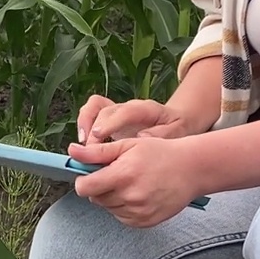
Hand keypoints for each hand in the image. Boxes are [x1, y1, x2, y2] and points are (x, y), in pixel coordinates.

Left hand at [68, 137, 205, 227]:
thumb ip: (97, 152)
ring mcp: (138, 212)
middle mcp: (129, 197)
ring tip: (132, 183)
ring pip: (109, 208)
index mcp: (122, 175)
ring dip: (113, 198)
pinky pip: (122, 217)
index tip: (90, 175)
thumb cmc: (159, 153)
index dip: (84, 181)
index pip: (85, 188)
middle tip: (118, 174)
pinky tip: (139, 194)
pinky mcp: (145, 222)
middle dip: (100, 187)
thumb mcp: (127, 145)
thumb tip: (72, 152)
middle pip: (96, 199)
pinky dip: (124, 208)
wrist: (191, 169)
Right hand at [76, 95, 195, 144]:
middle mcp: (128, 107)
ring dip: (84, 125)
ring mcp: (117, 112)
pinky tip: (84, 147)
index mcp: (146, 109)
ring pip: (93, 107)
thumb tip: (142, 137)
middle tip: (89, 151)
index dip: (110, 123)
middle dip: (93, 129)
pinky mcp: (109, 119)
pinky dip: (83, 128)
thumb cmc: (176, 128)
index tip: (98, 137)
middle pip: (104, 109)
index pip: (125, 111)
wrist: (176, 121)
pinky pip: (90, 114)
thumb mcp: (177, 131)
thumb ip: (163, 134)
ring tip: (82, 147)